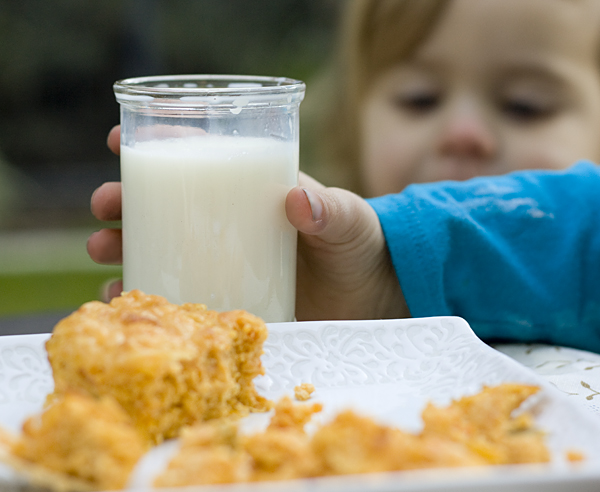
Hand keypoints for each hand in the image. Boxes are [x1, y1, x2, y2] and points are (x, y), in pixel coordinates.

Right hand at [88, 125, 408, 319]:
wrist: (371, 297)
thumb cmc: (359, 246)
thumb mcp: (350, 222)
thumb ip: (333, 210)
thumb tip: (297, 200)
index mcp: (254, 190)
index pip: (201, 156)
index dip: (159, 142)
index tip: (117, 137)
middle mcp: (231, 223)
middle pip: (166, 202)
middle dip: (125, 198)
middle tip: (104, 204)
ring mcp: (225, 261)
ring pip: (161, 245)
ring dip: (124, 244)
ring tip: (103, 252)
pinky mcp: (227, 297)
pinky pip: (177, 290)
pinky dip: (149, 290)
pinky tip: (130, 295)